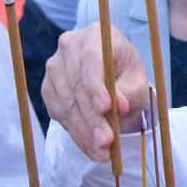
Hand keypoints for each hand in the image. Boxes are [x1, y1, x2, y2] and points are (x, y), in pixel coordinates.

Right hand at [40, 25, 150, 161]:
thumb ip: (129, 91)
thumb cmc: (127, 77)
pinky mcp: (48, 88)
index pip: (90, 60)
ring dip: (85, 132)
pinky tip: (91, 148)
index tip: (106, 109)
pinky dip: (77, 134)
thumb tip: (119, 106)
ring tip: (103, 152)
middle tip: (107, 142)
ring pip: (67, 104)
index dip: (96, 86)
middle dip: (92, 119)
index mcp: (96, 35)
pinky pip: (59, 114)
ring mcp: (55, 67)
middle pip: (77, 86)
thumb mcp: (137, 82)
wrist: (113, 81)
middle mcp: (69, 46)